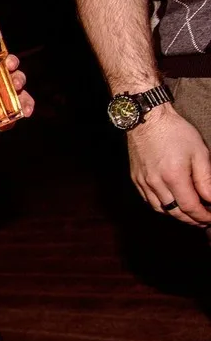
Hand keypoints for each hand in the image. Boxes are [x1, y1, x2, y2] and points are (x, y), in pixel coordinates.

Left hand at [0, 54, 34, 121]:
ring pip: (23, 94)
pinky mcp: (12, 110)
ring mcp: (11, 95)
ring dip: (24, 100)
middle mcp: (6, 80)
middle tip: (16, 84)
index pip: (7, 62)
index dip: (11, 61)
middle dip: (19, 79)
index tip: (9, 64)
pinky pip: (21, 110)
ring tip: (23, 108)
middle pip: (18, 76)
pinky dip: (23, 114)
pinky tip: (24, 116)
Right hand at [127, 104, 210, 225]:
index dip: (203, 216)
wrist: (147, 120)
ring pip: (161, 209)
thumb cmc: (175, 132)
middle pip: (175, 212)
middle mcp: (156, 183)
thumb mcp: (199, 152)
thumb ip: (206, 179)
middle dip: (192, 219)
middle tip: (204, 220)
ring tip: (189, 213)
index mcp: (174, 177)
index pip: (190, 207)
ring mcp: (143, 182)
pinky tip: (172, 202)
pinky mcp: (136, 179)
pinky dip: (163, 206)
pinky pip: (149, 200)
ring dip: (177, 215)